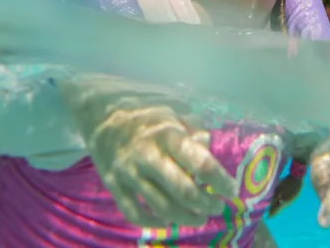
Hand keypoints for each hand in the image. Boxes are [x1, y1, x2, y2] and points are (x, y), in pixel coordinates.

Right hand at [61, 75, 237, 227]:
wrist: (97, 107)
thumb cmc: (144, 105)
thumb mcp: (175, 105)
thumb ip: (196, 128)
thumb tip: (207, 152)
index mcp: (167, 133)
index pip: (201, 164)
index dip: (221, 182)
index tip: (232, 191)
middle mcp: (148, 155)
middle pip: (184, 192)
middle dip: (207, 204)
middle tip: (217, 207)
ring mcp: (128, 172)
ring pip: (162, 208)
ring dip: (186, 218)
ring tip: (199, 217)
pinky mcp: (113, 184)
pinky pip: (134, 213)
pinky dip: (154, 223)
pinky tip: (167, 221)